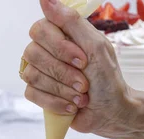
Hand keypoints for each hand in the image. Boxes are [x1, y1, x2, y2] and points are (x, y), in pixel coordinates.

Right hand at [22, 0, 131, 135]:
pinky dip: (55, 102)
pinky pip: (32, 94)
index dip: (59, 47)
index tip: (82, 60)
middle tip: (84, 83)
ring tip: (81, 96)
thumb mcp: (96, 46)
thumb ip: (71, 21)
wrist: (111, 112)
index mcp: (60, 35)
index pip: (39, 30)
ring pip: (32, 76)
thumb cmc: (107, 78)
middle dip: (63, 73)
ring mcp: (41, 73)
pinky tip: (71, 107)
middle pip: (34, 54)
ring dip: (62, 90)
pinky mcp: (38, 94)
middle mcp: (47, 51)